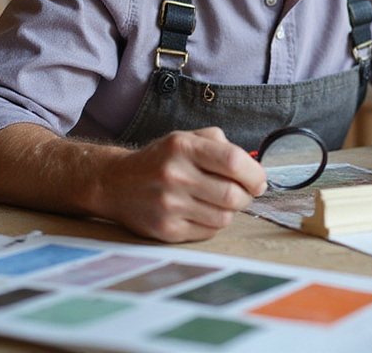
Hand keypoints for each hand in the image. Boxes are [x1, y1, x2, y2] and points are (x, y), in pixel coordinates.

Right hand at [0, 123, 266, 243]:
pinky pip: (208, 232)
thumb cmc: (160, 159)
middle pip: (233, 195)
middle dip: (247, 196)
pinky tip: (201, 212)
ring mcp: (169, 205)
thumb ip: (220, 144)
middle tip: (243, 193)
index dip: (255, 174)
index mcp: (183, 147)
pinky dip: (212, 224)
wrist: (113, 183)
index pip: (234, 162)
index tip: (258, 181)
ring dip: (230, 211)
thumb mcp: (185, 138)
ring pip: (224, 218)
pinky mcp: (165, 230)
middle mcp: (175, 175)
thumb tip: (254, 166)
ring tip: (218, 202)